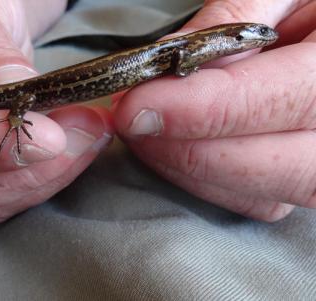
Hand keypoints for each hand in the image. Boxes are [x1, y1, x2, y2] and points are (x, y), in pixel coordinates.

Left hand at [113, 0, 315, 220]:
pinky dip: (206, 180)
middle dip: (192, 153)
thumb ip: (230, 24)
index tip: (141, 107)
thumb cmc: (313, 4)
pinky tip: (176, 148)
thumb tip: (165, 60)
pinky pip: (258, 199)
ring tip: (146, 131)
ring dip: (191, 170)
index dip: (206, 111)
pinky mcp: (305, 175)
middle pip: (280, 169)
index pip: (284, 101)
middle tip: (135, 122)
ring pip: (264, 195)